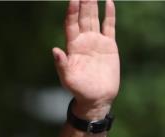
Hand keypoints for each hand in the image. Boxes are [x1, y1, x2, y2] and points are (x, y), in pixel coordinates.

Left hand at [52, 0, 119, 118]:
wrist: (97, 98)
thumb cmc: (79, 90)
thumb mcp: (68, 78)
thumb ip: (61, 64)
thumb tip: (54, 50)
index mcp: (73, 47)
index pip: (71, 24)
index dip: (71, 12)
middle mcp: (84, 41)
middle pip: (82, 18)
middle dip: (82, 3)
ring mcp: (96, 42)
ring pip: (94, 18)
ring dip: (93, 5)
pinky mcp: (109, 45)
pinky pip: (109, 26)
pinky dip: (109, 14)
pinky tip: (108, 2)